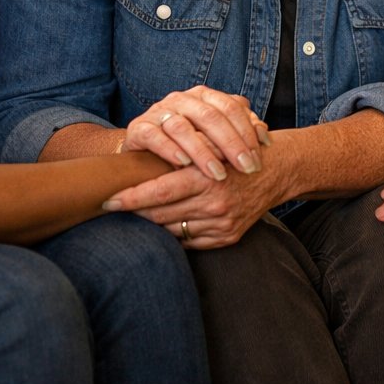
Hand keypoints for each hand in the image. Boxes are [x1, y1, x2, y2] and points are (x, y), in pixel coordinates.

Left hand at [105, 159, 282, 249]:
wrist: (275, 169)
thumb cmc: (234, 149)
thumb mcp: (210, 141)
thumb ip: (180, 149)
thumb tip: (138, 161)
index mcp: (207, 176)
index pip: (160, 191)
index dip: (131, 197)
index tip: (109, 199)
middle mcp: (215, 203)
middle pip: (161, 215)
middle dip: (135, 212)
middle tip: (113, 208)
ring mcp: (222, 223)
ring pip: (172, 230)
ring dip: (151, 224)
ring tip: (133, 216)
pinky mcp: (227, 237)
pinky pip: (189, 241)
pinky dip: (173, 234)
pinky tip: (162, 225)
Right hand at [124, 85, 268, 181]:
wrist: (147, 150)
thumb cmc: (190, 143)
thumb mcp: (217, 135)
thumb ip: (240, 130)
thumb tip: (264, 135)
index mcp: (205, 96)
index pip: (231, 107)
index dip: (247, 132)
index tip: (258, 157)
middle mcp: (182, 99)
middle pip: (211, 116)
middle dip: (231, 144)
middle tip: (245, 168)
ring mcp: (159, 111)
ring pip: (182, 126)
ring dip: (202, 152)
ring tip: (217, 173)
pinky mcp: (139, 128)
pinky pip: (154, 135)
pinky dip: (169, 149)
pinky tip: (183, 164)